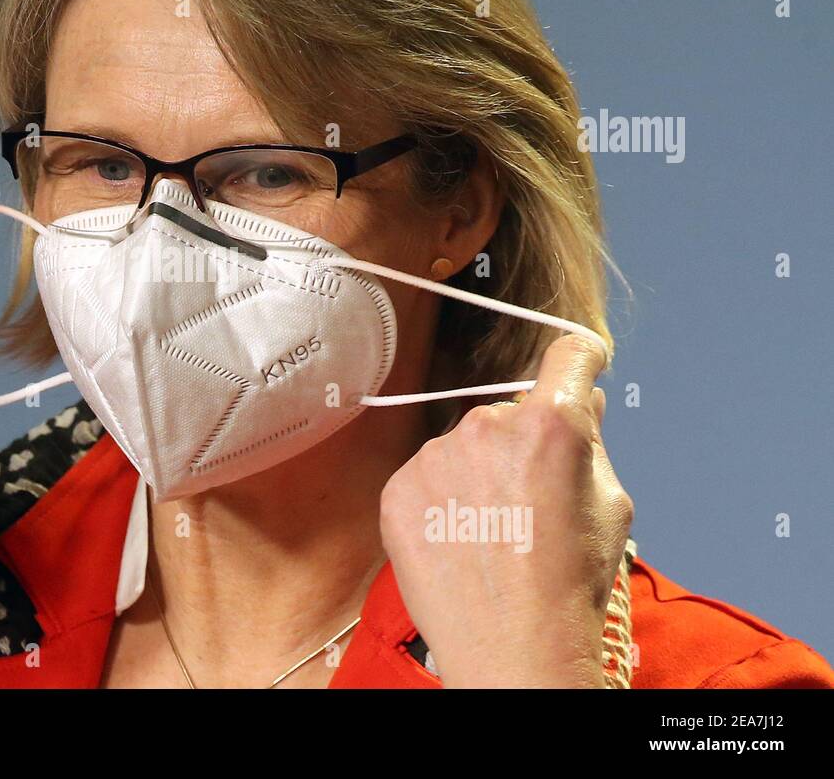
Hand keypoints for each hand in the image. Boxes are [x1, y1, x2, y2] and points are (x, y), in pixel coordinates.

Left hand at [379, 334, 632, 687]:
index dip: (581, 359)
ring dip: (477, 475)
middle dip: (523, 445)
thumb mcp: (610, 507)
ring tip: (493, 535)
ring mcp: (435, 456)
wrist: (511, 649)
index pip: (567, 357)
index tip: (582, 361)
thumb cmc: (569, 584)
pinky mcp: (398, 488)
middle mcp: (486, 426)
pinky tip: (460, 542)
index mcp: (550, 425)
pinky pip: (426, 478)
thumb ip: (592, 443)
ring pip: (464, 448)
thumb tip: (583, 400)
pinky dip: (441, 502)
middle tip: (532, 505)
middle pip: (510, 415)